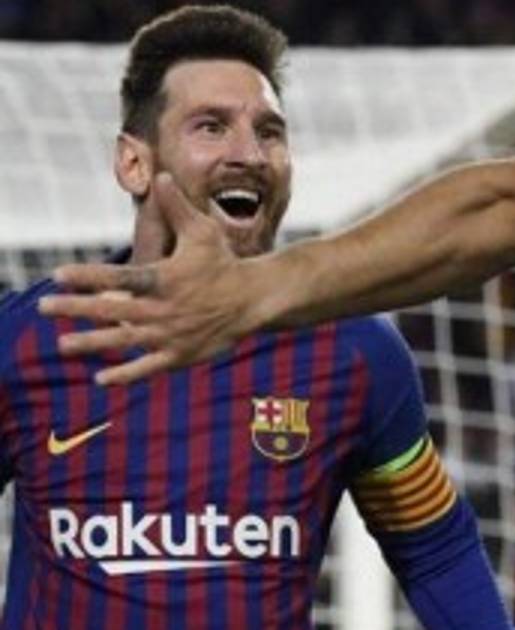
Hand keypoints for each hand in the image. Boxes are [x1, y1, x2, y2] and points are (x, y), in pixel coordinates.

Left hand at [37, 173, 264, 384]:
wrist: (254, 299)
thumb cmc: (224, 262)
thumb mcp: (202, 231)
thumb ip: (177, 207)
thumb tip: (160, 174)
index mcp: (164, 278)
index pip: (119, 277)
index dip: (87, 276)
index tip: (58, 275)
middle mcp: (163, 308)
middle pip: (111, 310)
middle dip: (75, 309)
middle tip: (44, 307)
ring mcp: (170, 335)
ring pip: (123, 342)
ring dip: (91, 344)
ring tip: (63, 344)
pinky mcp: (180, 355)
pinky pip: (147, 368)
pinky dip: (124, 375)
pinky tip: (101, 379)